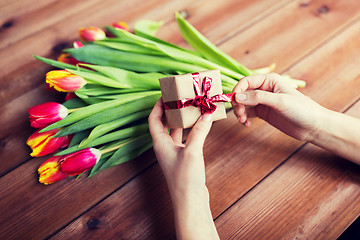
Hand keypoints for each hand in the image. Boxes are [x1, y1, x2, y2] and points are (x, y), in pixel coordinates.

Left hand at [149, 98, 218, 239]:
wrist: (190, 202)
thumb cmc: (185, 179)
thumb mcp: (193, 152)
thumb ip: (199, 131)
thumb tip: (207, 114)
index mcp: (160, 143)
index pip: (154, 119)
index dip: (158, 106)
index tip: (165, 94)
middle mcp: (164, 147)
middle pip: (164, 123)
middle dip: (171, 110)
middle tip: (181, 99)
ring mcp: (173, 153)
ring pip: (175, 131)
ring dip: (182, 120)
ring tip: (192, 108)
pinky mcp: (183, 158)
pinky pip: (185, 139)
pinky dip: (191, 130)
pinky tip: (200, 125)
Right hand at [231, 73, 324, 140]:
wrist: (313, 126)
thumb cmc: (302, 110)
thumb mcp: (279, 102)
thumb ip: (258, 98)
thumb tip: (237, 96)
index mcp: (269, 80)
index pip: (246, 82)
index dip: (237, 90)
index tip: (233, 102)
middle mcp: (264, 89)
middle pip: (242, 93)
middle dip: (237, 103)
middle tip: (239, 114)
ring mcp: (263, 101)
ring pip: (243, 104)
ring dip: (239, 112)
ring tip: (243, 121)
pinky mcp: (263, 112)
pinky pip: (248, 113)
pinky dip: (244, 118)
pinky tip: (247, 124)